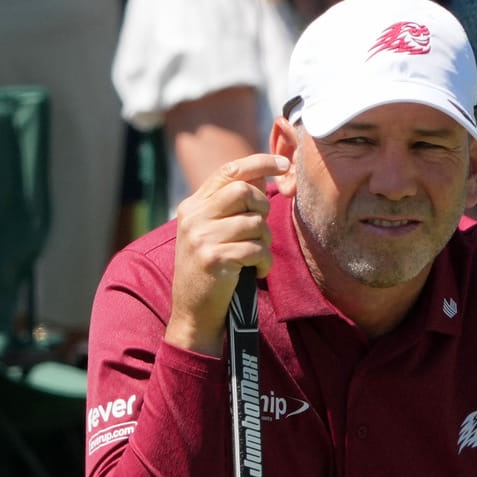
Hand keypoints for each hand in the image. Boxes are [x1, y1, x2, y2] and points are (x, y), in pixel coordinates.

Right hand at [164, 152, 289, 353]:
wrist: (193, 314)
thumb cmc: (210, 274)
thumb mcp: (211, 234)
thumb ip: (229, 209)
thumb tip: (262, 179)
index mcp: (192, 206)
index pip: (228, 170)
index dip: (259, 162)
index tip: (284, 163)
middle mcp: (194, 217)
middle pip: (244, 190)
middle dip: (263, 208)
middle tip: (262, 231)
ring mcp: (201, 237)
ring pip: (254, 222)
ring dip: (265, 241)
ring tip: (257, 258)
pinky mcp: (214, 258)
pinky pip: (256, 249)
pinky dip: (264, 262)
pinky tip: (256, 272)